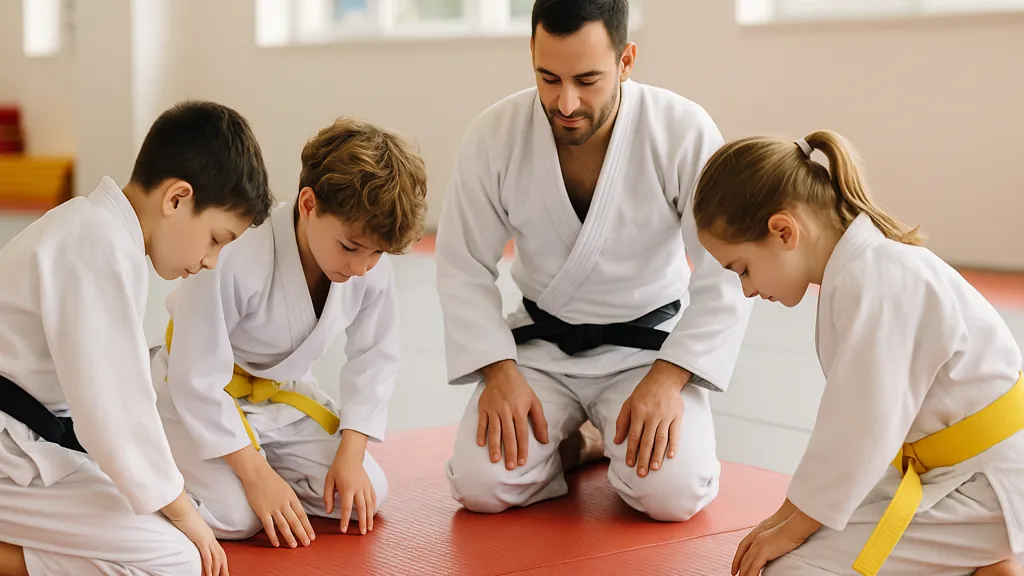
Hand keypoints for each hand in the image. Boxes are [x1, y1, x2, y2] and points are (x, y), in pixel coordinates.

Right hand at [162, 493, 228, 575]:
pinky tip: (208, 573)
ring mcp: (207, 539)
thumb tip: (192, 539)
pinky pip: (207, 556)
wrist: (182, 510)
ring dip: (216, 570)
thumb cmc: (184, 517)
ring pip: (216, 558)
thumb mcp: (191, 529)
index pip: (219, 551)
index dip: (221, 561)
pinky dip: (209, 566)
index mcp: (209, 535)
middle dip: (224, 568)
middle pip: (221, 555)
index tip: (222, 570)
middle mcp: (211, 538)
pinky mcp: (201, 540)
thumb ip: (194, 535)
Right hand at [226, 447, 312, 548]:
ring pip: (284, 525)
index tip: (312, 535)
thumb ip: (291, 501)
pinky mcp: (262, 511)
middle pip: (295, 521)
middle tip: (307, 544)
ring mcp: (273, 508)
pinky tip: (277, 543)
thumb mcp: (286, 489)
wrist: (256, 473)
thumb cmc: (271, 480)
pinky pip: (269, 526)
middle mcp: (284, 503)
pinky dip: (273, 536)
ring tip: (294, 546)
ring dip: (290, 537)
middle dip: (302, 534)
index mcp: (292, 497)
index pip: (302, 515)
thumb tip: (297, 513)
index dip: (308, 526)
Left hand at [325, 430, 374, 534]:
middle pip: (362, 509)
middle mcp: (358, 489)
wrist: (350, 455)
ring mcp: (365, 486)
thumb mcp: (329, 480)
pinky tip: (372, 514)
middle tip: (362, 533)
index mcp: (347, 488)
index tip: (344, 530)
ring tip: (369, 528)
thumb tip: (329, 511)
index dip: (345, 520)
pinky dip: (373, 507)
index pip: (347, 508)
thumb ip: (328, 496)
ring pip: (369, 505)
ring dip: (370, 517)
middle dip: (362, 522)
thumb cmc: (338, 468)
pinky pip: (373, 497)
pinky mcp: (369, 484)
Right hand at [477, 360, 549, 469]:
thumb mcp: (534, 402)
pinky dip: (480, 433)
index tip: (522, 462)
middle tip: (510, 467)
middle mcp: (506, 411)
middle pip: (508, 435)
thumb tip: (544, 440)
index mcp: (519, 410)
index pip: (522, 433)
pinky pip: (481, 423)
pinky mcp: (483, 407)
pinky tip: (481, 444)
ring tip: (495, 460)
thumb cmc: (520, 389)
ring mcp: (493, 409)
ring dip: (494, 446)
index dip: (522, 449)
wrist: (502, 373)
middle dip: (509, 452)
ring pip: (494, 431)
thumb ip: (540, 422)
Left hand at [613, 360, 688, 476]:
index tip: (630, 464)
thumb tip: (616, 441)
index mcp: (638, 412)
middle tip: (641, 473)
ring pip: (661, 439)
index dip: (631, 451)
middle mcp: (652, 416)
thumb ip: (622, 422)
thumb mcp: (628, 403)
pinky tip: (670, 456)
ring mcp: (666, 416)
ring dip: (657, 455)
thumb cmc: (644, 392)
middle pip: (647, 441)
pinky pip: (675, 433)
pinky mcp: (677, 416)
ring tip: (654, 468)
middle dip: (644, 458)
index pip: (634, 436)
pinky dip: (673, 445)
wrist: (664, 378)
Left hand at [734, 510, 821, 575]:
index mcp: (756, 537)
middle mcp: (755, 541)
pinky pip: (755, 567)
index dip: (737, 560)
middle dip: (739, 569)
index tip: (734, 569)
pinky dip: (751, 574)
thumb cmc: (788, 532)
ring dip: (744, 573)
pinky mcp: (763, 552)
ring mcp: (758, 546)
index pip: (742, 550)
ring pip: (747, 564)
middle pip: (743, 558)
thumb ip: (767, 546)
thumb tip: (767, 555)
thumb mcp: (774, 539)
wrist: (793, 528)